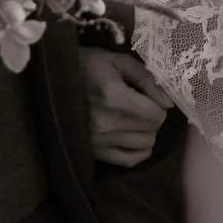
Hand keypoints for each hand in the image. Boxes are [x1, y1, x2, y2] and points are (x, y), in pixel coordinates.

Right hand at [81, 47, 172, 167]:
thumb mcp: (118, 61)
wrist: (54, 80)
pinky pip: (129, 161)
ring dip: (147, 132)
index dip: (159, 104)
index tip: (150, 96)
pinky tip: (134, 137)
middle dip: (154, 117)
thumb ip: (146, 79)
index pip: (155, 114)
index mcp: (113, 96)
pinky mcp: (94, 151)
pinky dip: (139, 150)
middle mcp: (106, 122)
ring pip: (145, 145)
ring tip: (136, 119)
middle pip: (152, 130)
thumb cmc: (88, 65)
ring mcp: (99, 140)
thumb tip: (168, 103)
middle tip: (143, 106)